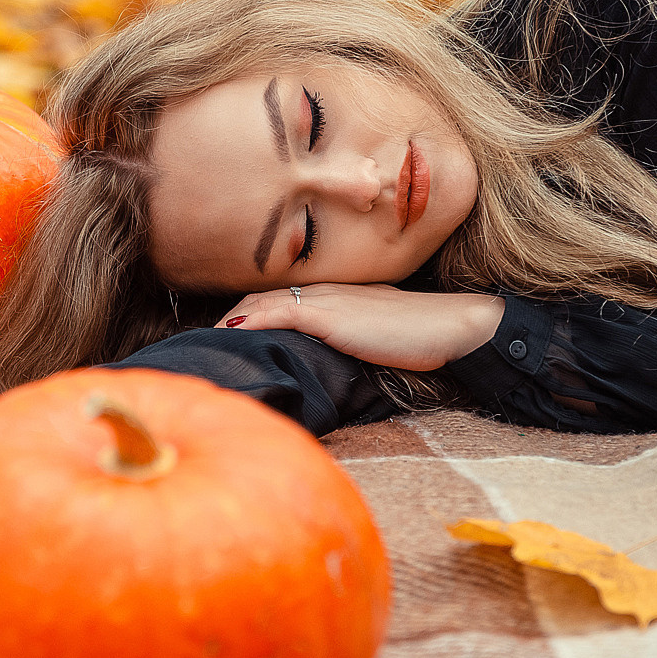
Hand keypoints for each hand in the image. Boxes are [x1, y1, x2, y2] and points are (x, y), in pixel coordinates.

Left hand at [216, 284, 504, 372]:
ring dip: (232, 318)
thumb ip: (349, 344)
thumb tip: (329, 366)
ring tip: (208, 340)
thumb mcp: (376, 339)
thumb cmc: (421, 337)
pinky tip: (233, 330)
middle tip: (204, 340)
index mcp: (333, 296)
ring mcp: (326, 300)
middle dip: (229, 315)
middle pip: (261, 296)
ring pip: (264, 302)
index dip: (247, 312)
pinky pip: (281, 312)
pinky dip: (252, 320)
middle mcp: (323, 291)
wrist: (452, 327)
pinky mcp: (330, 315)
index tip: (225, 332)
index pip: (277, 298)